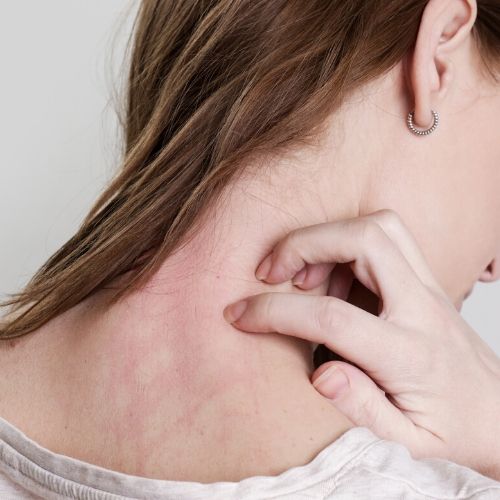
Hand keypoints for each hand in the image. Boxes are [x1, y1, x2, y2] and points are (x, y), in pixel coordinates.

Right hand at [222, 209, 499, 478]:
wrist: (498, 414)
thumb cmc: (453, 431)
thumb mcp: (408, 446)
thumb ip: (363, 411)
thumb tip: (321, 374)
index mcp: (411, 356)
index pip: (333, 318)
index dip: (276, 312)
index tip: (241, 315)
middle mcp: (422, 308)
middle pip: (366, 239)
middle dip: (305, 243)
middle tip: (271, 271)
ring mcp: (428, 288)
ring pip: (380, 226)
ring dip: (329, 237)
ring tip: (301, 276)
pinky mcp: (425, 280)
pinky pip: (386, 237)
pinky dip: (346, 244)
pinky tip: (331, 279)